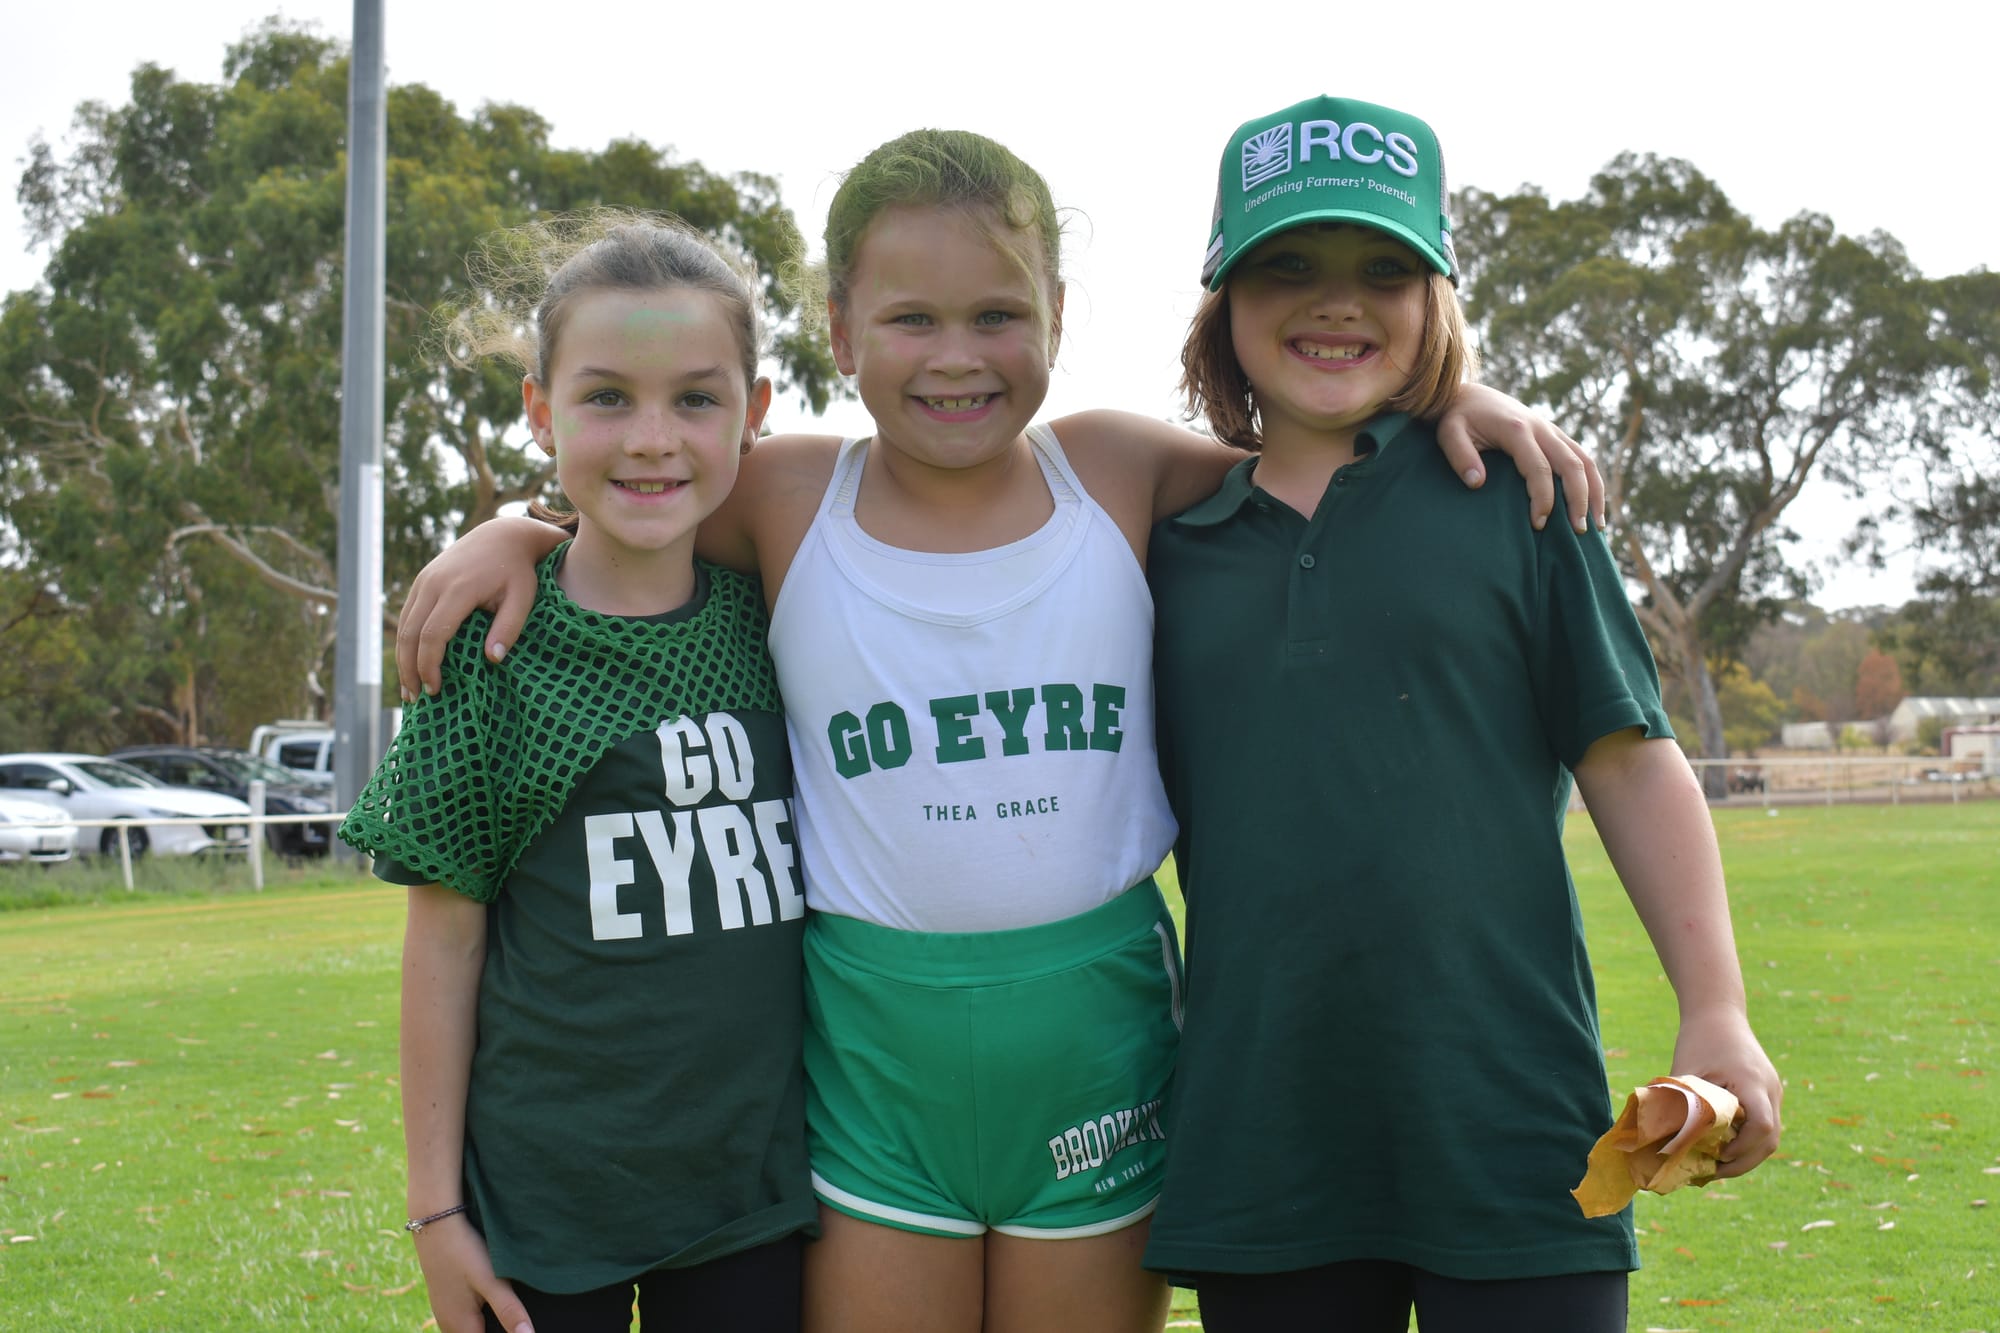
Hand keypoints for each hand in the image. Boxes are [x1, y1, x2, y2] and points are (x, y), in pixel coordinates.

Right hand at [396, 517, 561, 698]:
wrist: (503, 535)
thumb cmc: (518, 571)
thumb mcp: (524, 598)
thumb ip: (509, 627)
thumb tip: (493, 659)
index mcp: (458, 589)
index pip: (433, 634)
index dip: (430, 665)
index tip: (436, 689)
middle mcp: (434, 583)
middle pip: (410, 633)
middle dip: (409, 669)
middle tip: (415, 699)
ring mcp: (424, 580)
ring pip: (403, 625)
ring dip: (403, 659)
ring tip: (410, 689)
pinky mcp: (422, 581)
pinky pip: (407, 615)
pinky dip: (405, 641)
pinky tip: (411, 662)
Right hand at [412, 1213, 534, 1332]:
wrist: (435, 1223)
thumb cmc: (464, 1252)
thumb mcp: (492, 1280)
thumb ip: (510, 1311)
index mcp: (461, 1327)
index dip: (506, 1332)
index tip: (517, 1320)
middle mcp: (448, 1325)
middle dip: (499, 1327)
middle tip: (515, 1310)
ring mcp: (445, 1312)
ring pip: (472, 1327)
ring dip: (490, 1322)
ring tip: (506, 1303)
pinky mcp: (446, 1299)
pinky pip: (466, 1318)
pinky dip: (480, 1314)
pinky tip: (492, 1297)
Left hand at [1436, 382, 1604, 533]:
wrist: (1469, 395)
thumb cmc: (1456, 418)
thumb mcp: (1448, 433)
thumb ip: (1460, 456)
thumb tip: (1477, 483)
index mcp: (1517, 430)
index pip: (1539, 469)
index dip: (1543, 499)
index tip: (1538, 524)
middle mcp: (1541, 428)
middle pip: (1573, 465)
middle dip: (1579, 500)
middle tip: (1578, 532)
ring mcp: (1551, 430)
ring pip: (1585, 461)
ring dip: (1595, 493)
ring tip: (1597, 526)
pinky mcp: (1554, 435)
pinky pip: (1581, 458)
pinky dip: (1592, 482)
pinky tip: (1593, 506)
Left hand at [1670, 1006, 1782, 1178]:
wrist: (1718, 1013)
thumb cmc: (1698, 1040)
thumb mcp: (1686, 1073)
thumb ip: (1681, 1105)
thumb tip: (1665, 1144)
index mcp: (1753, 1082)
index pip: (1763, 1126)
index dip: (1743, 1148)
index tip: (1718, 1155)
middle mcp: (1771, 1089)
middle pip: (1770, 1139)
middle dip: (1744, 1161)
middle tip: (1713, 1172)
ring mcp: (1773, 1091)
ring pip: (1770, 1135)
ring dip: (1746, 1154)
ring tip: (1715, 1165)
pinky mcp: (1767, 1093)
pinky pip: (1764, 1124)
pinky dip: (1747, 1140)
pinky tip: (1721, 1147)